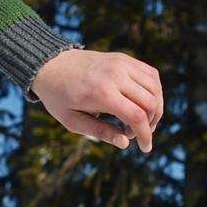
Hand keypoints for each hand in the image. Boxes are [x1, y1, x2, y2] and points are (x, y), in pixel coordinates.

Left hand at [32, 48, 162, 152]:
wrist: (50, 65)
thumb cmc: (59, 97)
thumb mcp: (73, 121)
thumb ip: (100, 132)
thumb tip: (125, 143)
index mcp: (101, 93)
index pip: (136, 116)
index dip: (145, 135)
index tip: (145, 148)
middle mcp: (115, 75)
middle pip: (150, 103)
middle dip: (150, 124)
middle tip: (136, 133)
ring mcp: (121, 63)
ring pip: (154, 88)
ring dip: (155, 108)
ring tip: (142, 120)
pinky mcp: (124, 58)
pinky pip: (150, 75)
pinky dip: (154, 91)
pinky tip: (144, 102)